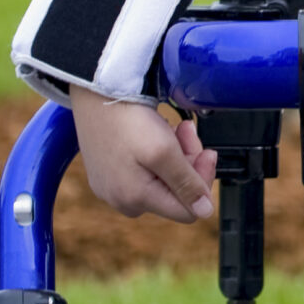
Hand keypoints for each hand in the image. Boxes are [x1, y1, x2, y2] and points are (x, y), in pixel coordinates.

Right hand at [65, 87, 215, 223]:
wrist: (96, 92)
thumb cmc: (127, 120)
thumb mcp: (164, 151)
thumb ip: (186, 183)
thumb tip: (204, 212)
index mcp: (136, 200)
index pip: (188, 209)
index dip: (203, 181)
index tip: (207, 152)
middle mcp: (123, 200)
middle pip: (176, 191)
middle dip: (189, 160)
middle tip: (187, 131)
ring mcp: (114, 186)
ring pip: (164, 177)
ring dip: (177, 150)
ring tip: (174, 126)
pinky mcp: (110, 171)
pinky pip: (146, 168)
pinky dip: (159, 149)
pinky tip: (157, 129)